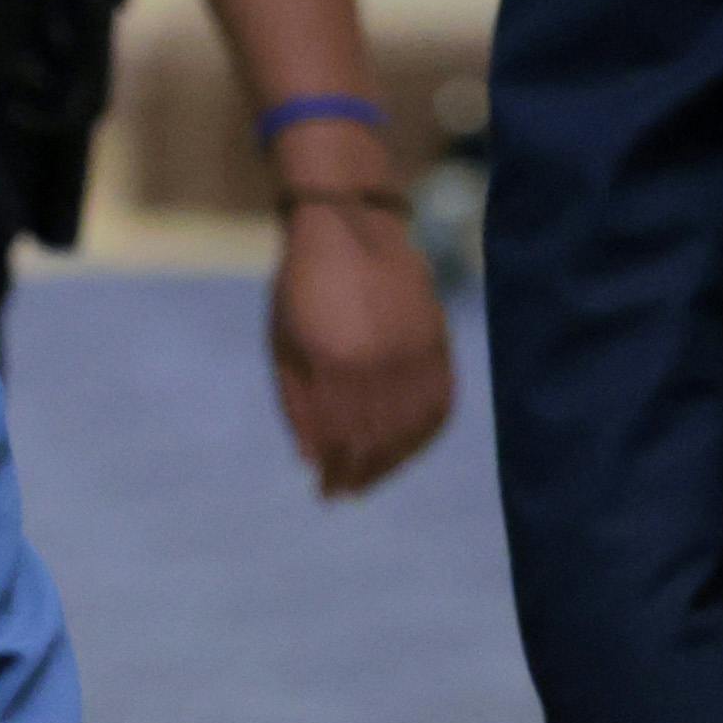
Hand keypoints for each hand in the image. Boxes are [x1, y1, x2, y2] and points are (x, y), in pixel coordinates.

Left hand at [265, 191, 452, 497]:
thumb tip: (309, 460)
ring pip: (411, 429)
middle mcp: (379, 363)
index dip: (335, 471)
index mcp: (333, 363)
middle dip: (360, 473)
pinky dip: (424, 434)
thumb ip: (296, 405)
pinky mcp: (437, 343)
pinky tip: (407, 448)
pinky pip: (439, 404)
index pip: (339, 437)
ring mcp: (413, 352)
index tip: (327, 493)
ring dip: (393, 462)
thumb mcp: (284, 343)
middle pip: (375, 440)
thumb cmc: (302, 287)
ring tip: (371, 478)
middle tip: (345, 494)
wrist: (350, 227)